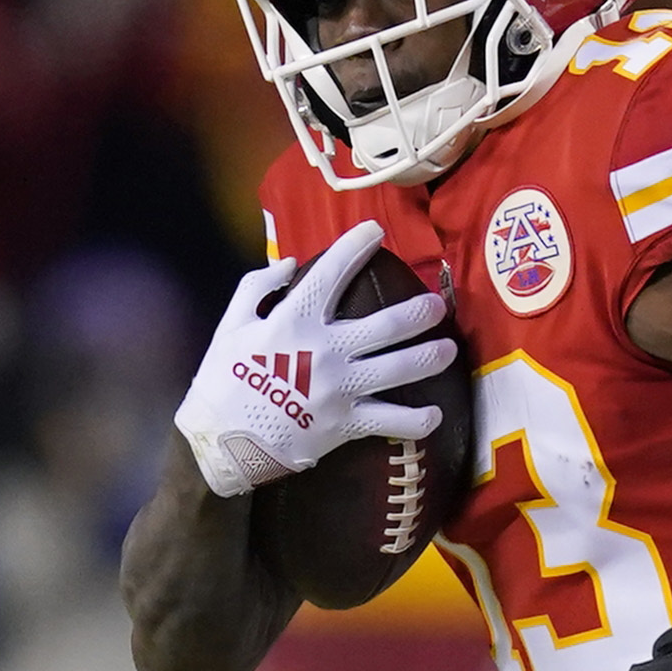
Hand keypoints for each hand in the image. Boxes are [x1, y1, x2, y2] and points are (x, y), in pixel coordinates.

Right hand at [173, 221, 454, 495]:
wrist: (222, 440)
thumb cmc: (223, 379)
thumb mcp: (230, 325)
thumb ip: (256, 288)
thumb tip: (292, 263)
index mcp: (294, 321)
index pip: (331, 274)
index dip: (355, 247)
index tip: (376, 230)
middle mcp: (326, 351)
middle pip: (385, 326)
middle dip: (418, 313)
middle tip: (438, 306)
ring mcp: (341, 388)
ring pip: (399, 369)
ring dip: (430, 358)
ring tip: (449, 349)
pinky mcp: (347, 423)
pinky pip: (393, 421)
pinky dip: (417, 420)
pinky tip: (435, 415)